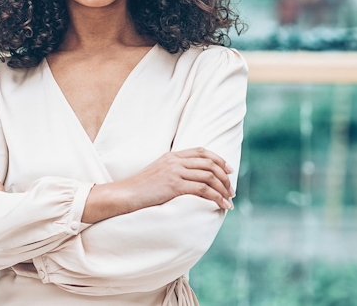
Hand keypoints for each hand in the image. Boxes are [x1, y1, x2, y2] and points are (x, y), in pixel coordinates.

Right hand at [82, 147, 234, 223]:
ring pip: (209, 176)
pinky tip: (221, 205)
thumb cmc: (140, 190)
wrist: (124, 195)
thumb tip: (193, 181)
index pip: (201, 151)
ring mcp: (174, 171)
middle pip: (209, 163)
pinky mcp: (174, 185)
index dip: (219, 159)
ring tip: (229, 200)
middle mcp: (175, 161)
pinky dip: (216, 197)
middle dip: (225, 176)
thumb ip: (173, 172)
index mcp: (171, 155)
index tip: (229, 170)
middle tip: (231, 190)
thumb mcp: (158, 174)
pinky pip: (202, 189)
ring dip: (223, 189)